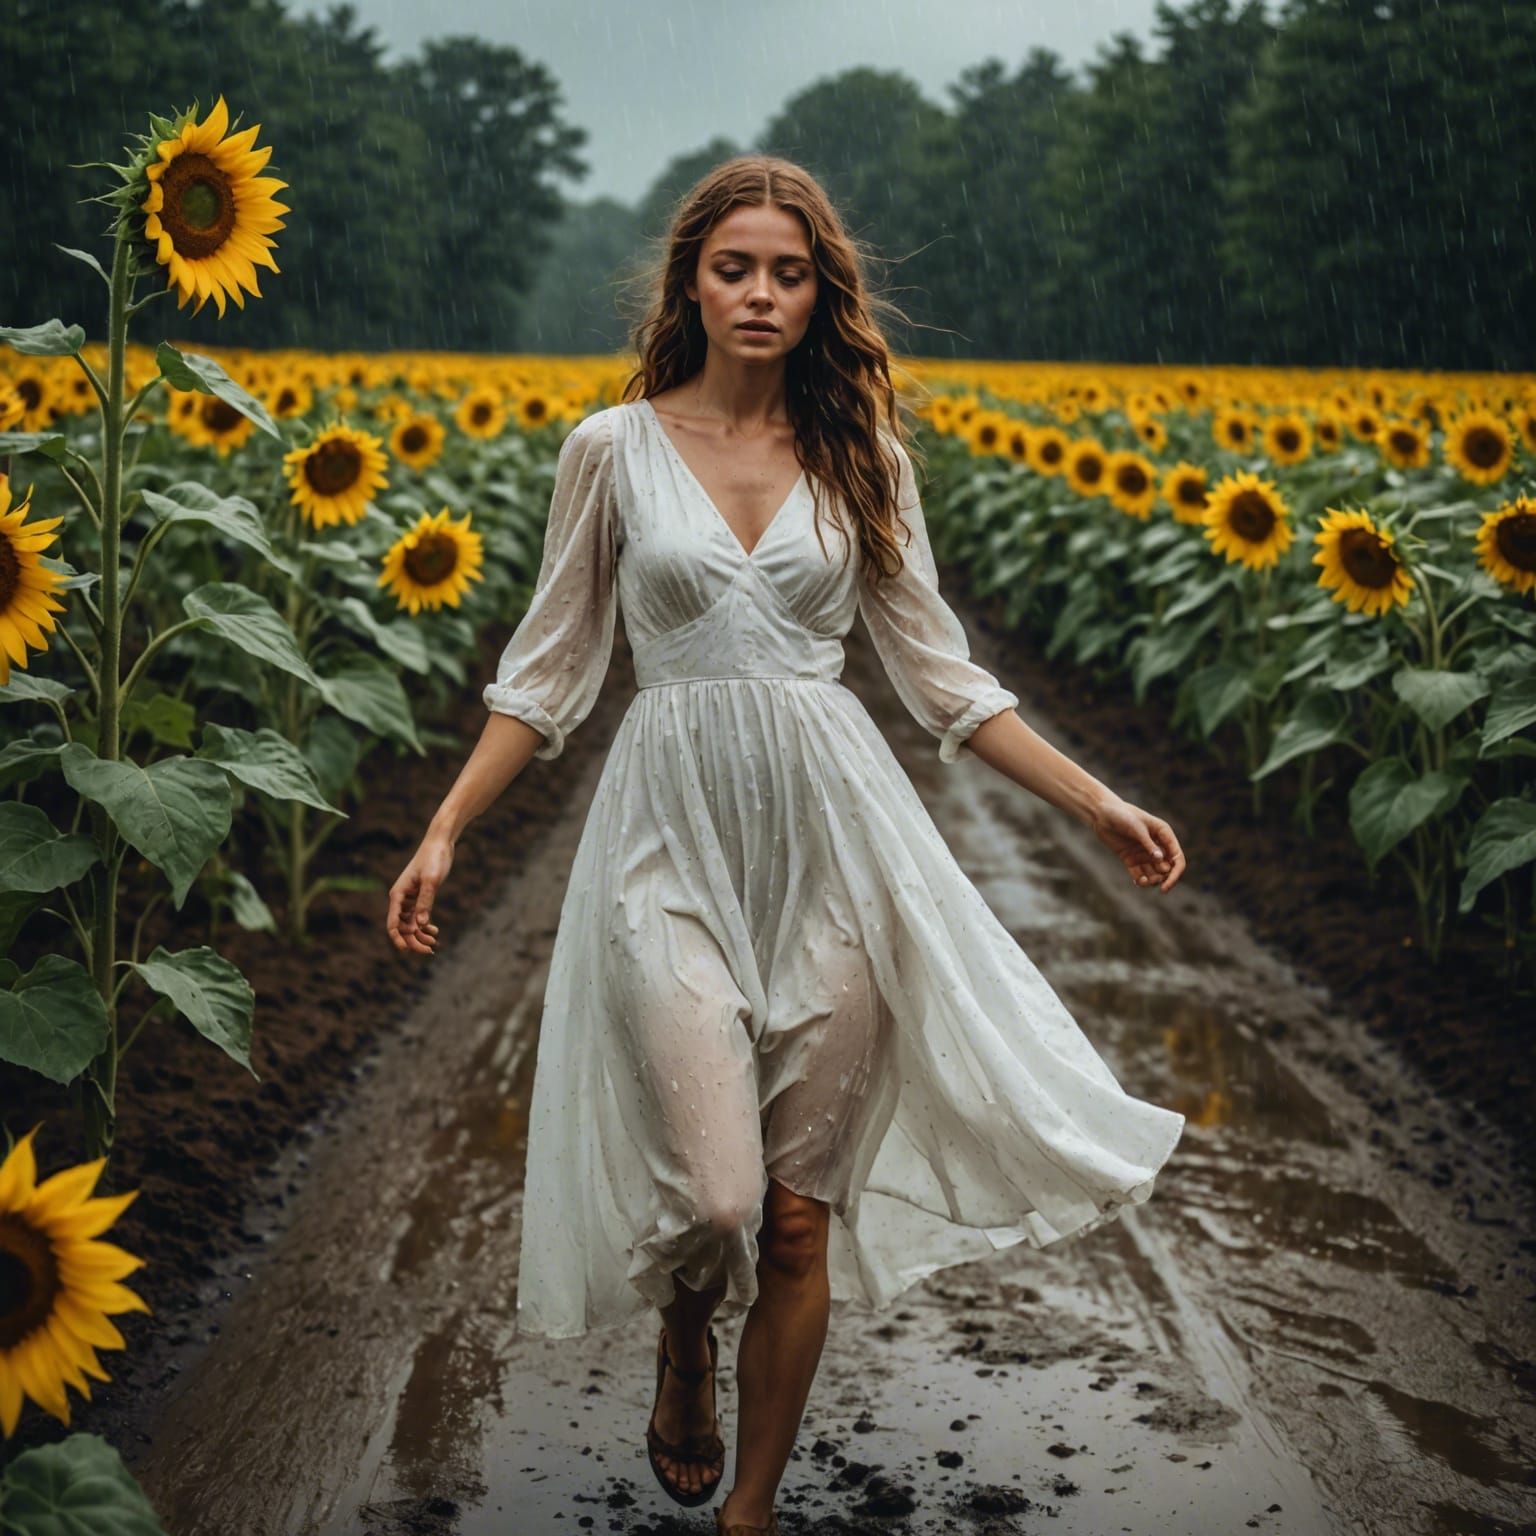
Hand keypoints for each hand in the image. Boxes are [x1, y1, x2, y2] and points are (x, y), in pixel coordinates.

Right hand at [387, 831, 452, 954]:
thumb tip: (420, 924)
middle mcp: (401, 899)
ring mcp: (411, 898)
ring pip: (411, 924)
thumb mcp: (431, 880)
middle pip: (402, 927)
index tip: (406, 950)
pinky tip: (434, 931)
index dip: (398, 939)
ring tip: (434, 942)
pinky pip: (419, 917)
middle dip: (413, 941)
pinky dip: (425, 926)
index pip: (392, 923)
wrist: (440, 843)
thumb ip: (426, 901)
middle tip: (429, 950)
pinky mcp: (421, 896)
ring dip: (420, 936)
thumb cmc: (434, 858)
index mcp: (398, 895)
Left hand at [1089, 795, 1184, 892]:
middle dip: (1162, 878)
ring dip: (1151, 881)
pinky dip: (1140, 880)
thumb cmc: (1122, 815)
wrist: (1102, 814)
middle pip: (1167, 868)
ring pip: (1154, 873)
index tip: (1167, 885)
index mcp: (1164, 835)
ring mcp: (1144, 853)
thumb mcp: (1137, 828)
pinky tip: (1138, 882)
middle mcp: (1156, 845)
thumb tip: (1161, 860)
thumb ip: (1148, 844)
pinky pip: (1139, 874)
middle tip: (1151, 881)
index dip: (1175, 873)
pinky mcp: (1131, 859)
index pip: (1177, 857)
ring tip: (1142, 881)